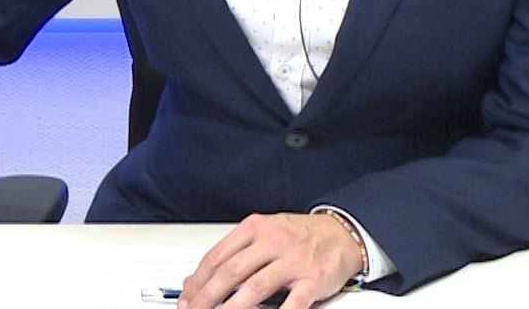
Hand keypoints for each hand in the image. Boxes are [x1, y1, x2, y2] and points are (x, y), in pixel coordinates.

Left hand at [178, 212, 361, 308]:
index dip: (197, 281)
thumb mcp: (264, 233)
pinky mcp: (312, 279)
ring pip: (255, 287)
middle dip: (206, 297)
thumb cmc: (300, 235)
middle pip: (231, 272)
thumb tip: (196, 279)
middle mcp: (274, 241)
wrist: (342, 233)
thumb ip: (233, 253)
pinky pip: (291, 303)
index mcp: (257, 227)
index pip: (217, 256)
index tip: (186, 297)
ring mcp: (294, 260)